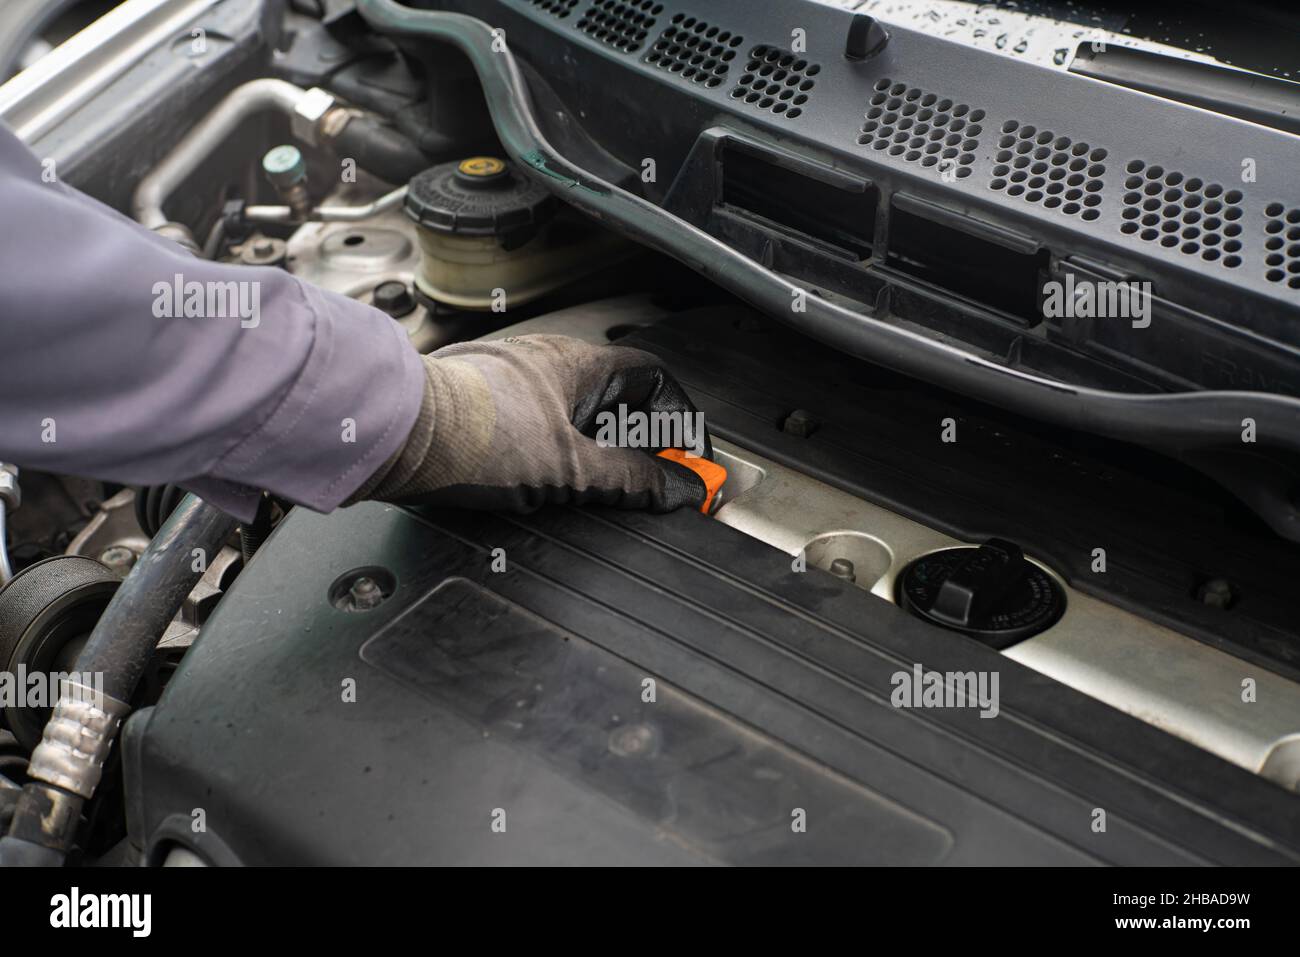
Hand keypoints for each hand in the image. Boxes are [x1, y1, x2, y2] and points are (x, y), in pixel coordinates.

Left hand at [354, 334, 711, 511]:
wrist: (396, 434)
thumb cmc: (473, 436)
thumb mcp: (571, 469)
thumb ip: (630, 479)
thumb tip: (675, 488)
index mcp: (579, 364)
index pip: (654, 378)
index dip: (679, 419)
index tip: (685, 459)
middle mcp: (547, 360)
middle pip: (617, 397)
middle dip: (639, 440)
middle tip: (648, 481)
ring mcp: (512, 378)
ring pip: (576, 409)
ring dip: (597, 445)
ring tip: (598, 486)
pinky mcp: (482, 400)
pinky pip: (540, 420)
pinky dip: (558, 449)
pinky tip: (546, 480)